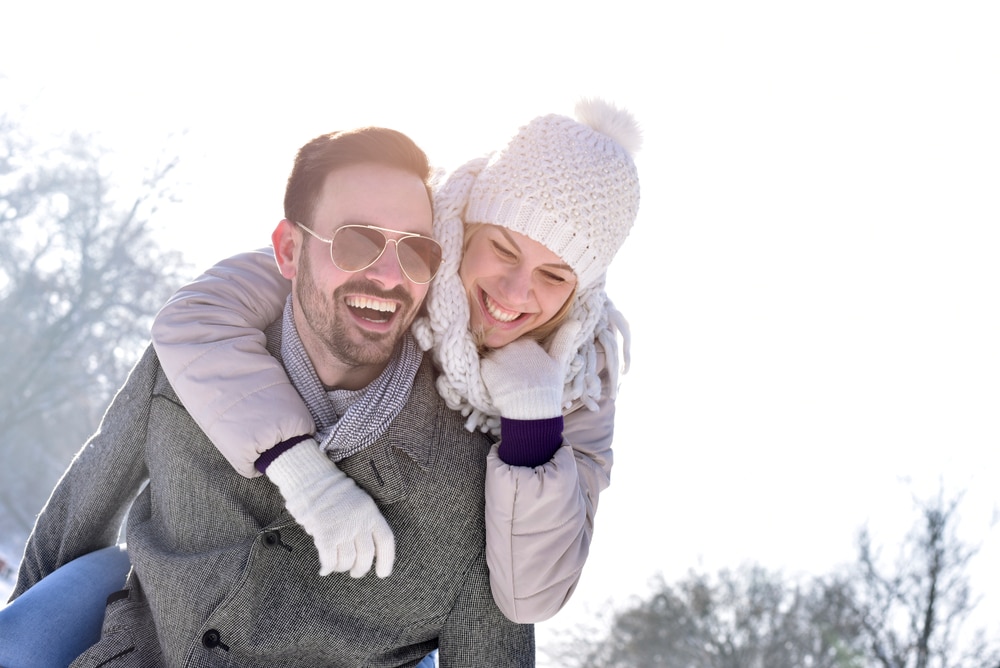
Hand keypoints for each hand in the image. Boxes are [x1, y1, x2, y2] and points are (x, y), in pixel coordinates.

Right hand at [265, 439, 394, 577]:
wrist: (312, 478)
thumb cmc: (333, 493)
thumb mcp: (357, 503)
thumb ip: (362, 523)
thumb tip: (360, 550)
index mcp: (371, 513)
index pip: (386, 541)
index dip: (386, 560)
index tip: (383, 574)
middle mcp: (360, 522)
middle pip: (366, 555)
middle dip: (360, 569)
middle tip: (355, 573)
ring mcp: (343, 528)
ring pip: (348, 560)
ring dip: (342, 567)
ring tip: (337, 566)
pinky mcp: (326, 534)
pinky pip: (330, 559)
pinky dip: (328, 567)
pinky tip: (325, 570)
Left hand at [480, 320, 580, 419]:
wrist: (532, 408)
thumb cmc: (548, 387)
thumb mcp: (559, 362)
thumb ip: (564, 339)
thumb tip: (576, 321)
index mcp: (528, 341)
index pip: (519, 345)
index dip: (521, 359)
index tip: (527, 372)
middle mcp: (512, 344)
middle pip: (505, 350)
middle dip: (508, 362)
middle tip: (517, 380)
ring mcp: (498, 355)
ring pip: (494, 358)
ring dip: (498, 368)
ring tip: (508, 384)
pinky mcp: (487, 368)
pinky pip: (484, 368)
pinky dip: (489, 376)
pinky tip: (499, 386)